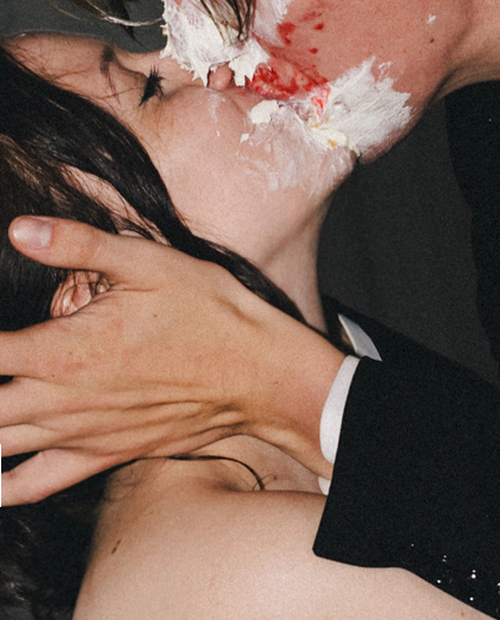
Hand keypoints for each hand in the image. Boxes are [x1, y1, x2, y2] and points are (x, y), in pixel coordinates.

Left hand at [0, 217, 339, 503]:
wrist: (257, 373)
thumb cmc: (207, 313)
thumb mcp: (147, 263)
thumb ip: (77, 245)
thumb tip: (19, 230)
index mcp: (64, 352)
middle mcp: (62, 402)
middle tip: (1, 363)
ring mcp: (80, 436)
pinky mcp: (103, 455)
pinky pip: (33, 485)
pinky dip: (3, 485)